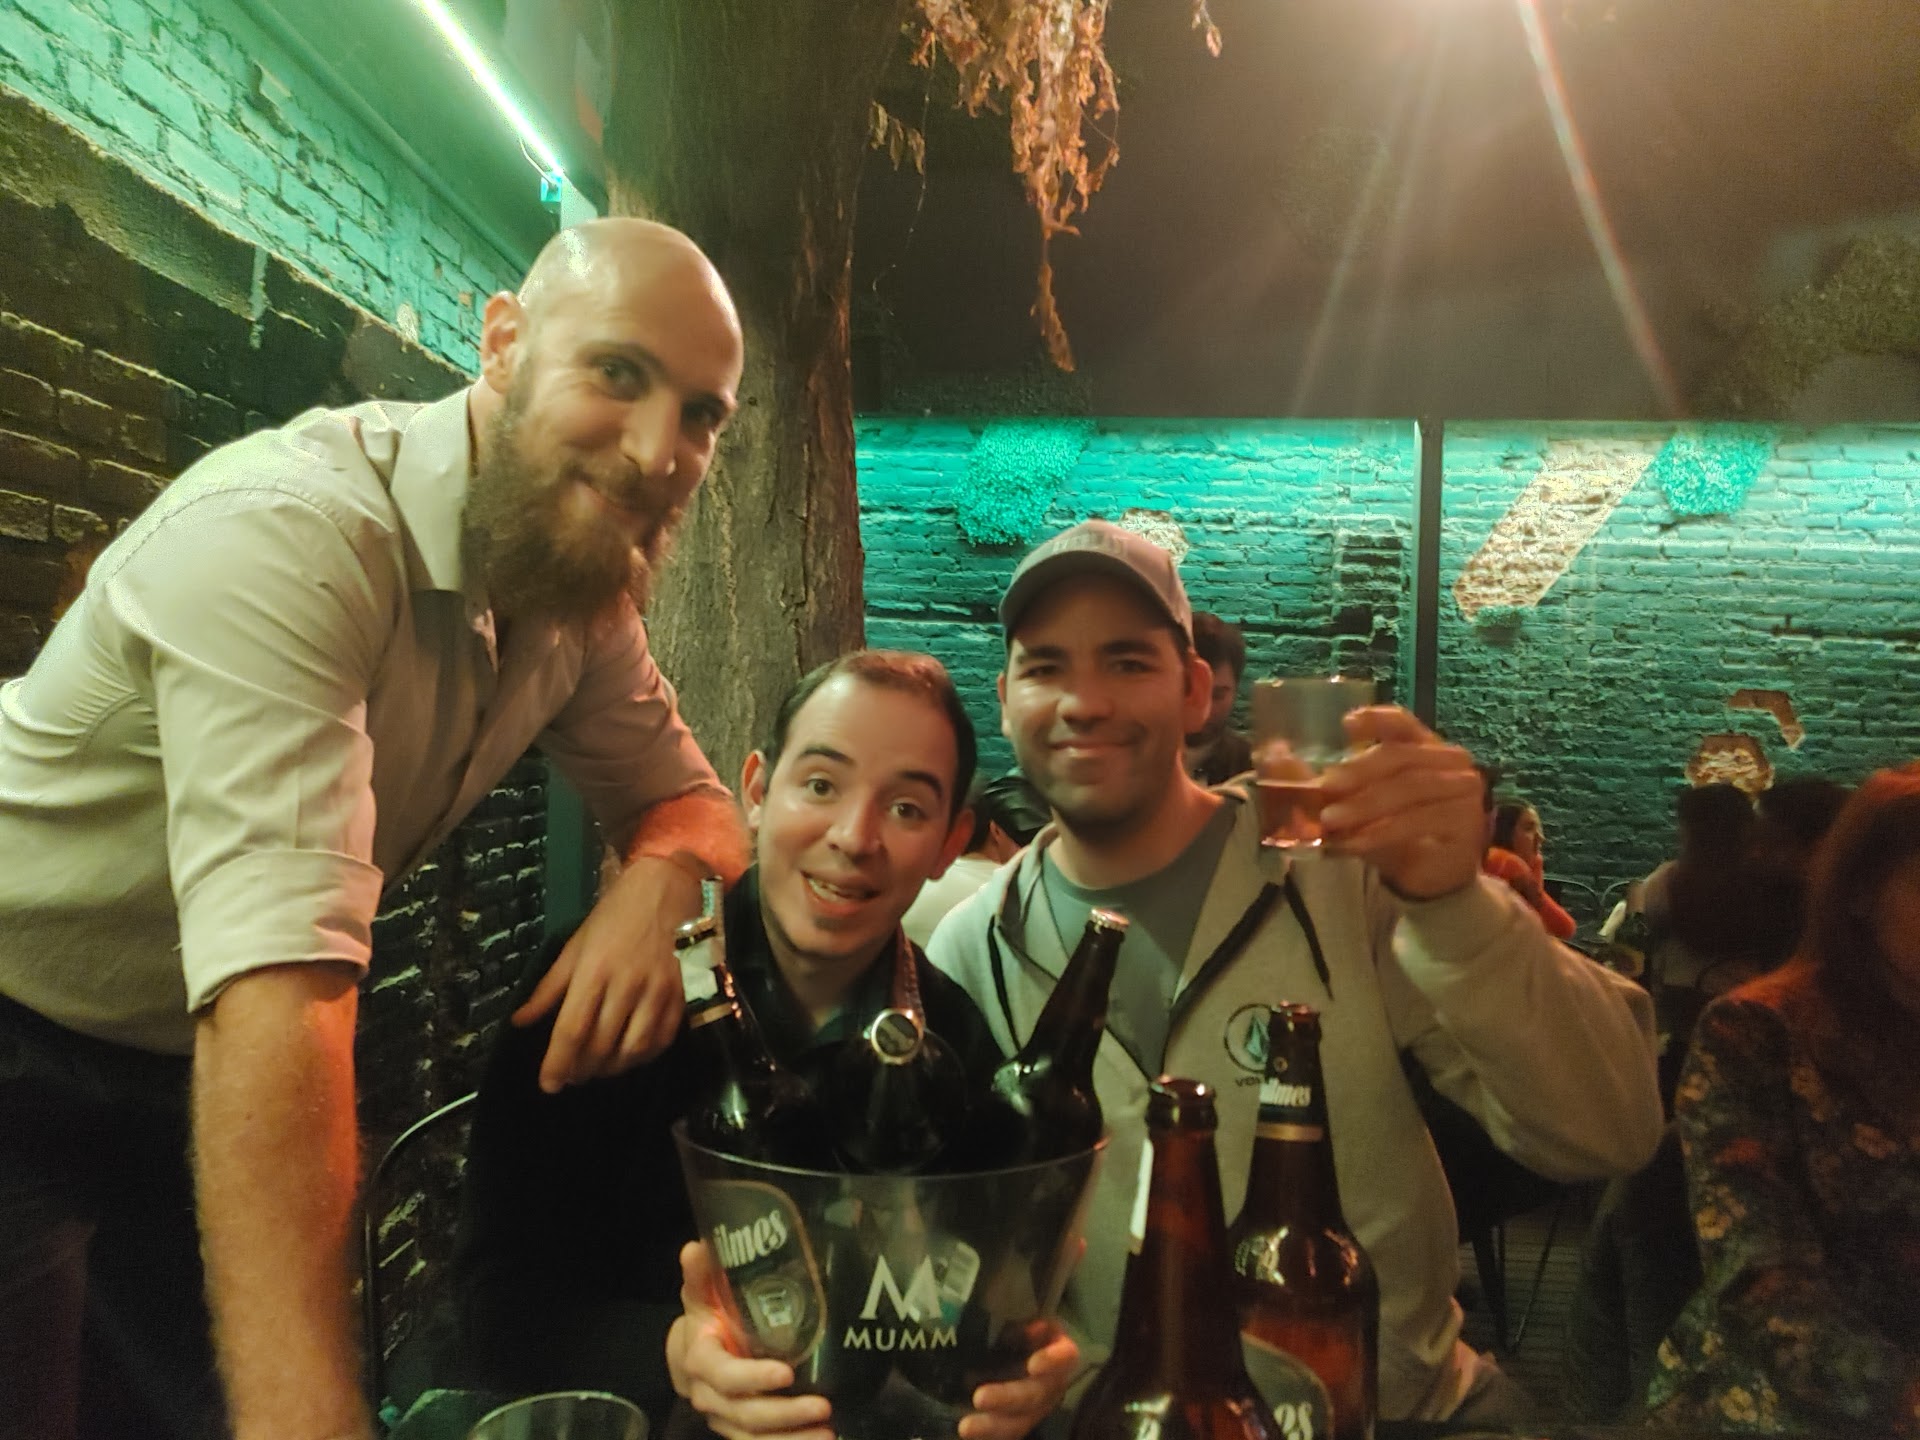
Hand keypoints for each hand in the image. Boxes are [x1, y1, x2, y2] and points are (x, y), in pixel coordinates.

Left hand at [512, 855, 699, 1091]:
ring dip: (611, 1068)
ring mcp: (659, 992)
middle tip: (571, 1075)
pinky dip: (643, 1057)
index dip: (557, 1064)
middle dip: (581, 1070)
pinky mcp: (684, 995)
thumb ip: (550, 987)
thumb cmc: (617, 913)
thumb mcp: (577, 944)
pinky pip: (662, 1041)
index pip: (572, 1030)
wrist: (670, 888)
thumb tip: (520, 1021)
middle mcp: (628, 985)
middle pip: (600, 1046)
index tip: (549, 1085)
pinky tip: (629, 1055)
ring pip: (632, 1050)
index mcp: (595, 970)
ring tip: (598, 1069)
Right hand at [667, 1241, 832, 1439]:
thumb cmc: (705, 1320)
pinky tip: (821, 1439)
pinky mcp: (740, 1431)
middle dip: (784, 1413)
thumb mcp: (701, 1296)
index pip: (724, 1375)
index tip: (787, 1372)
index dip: (752, 1377)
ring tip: (828, 1433)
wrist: (690, 1354)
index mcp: (701, 1362)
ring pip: (755, 1437)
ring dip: (793, 1438)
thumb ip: (701, 1276)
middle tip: (823, 1405)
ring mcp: (725, 1419)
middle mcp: (710, 1397)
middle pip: (745, 1412)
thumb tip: (696, 1247)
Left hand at [960, 1321, 1079, 1439]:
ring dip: (993, 1426)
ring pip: (1020, 1422)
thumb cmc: (1019, 1327)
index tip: (1033, 1365)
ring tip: (965, 1427)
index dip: (1052, 1361)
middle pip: (1036, 1395)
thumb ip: (1022, 1318)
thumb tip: (1029, 1327)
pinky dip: (987, 1435)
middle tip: (979, 1398)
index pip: (1065, 1356)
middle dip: (1008, 1398)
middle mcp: (1051, 1385)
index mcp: (1057, 1354)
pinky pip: (1007, 1433)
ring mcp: (1036, 1408)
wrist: (1016, 1350)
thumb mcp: (1022, 1317)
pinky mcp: (1018, 1421)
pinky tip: (966, 1433)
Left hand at [1317, 707, 1483, 901]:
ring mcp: (1462, 791)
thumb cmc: (1393, 832)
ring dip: (1364, 806)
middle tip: (1324, 787)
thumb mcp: (1356, 805)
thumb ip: (1323, 783)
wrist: (1431, 877)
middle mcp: (1449, 762)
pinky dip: (1380, 832)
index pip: (1402, 722)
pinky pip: (1418, 822)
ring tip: (1329, 821)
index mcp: (1423, 746)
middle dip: (1358, 771)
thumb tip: (1273, 757)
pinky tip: (1354, 844)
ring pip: (1408, 790)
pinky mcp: (1464, 823)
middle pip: (1400, 757)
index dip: (1377, 719)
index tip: (1346, 724)